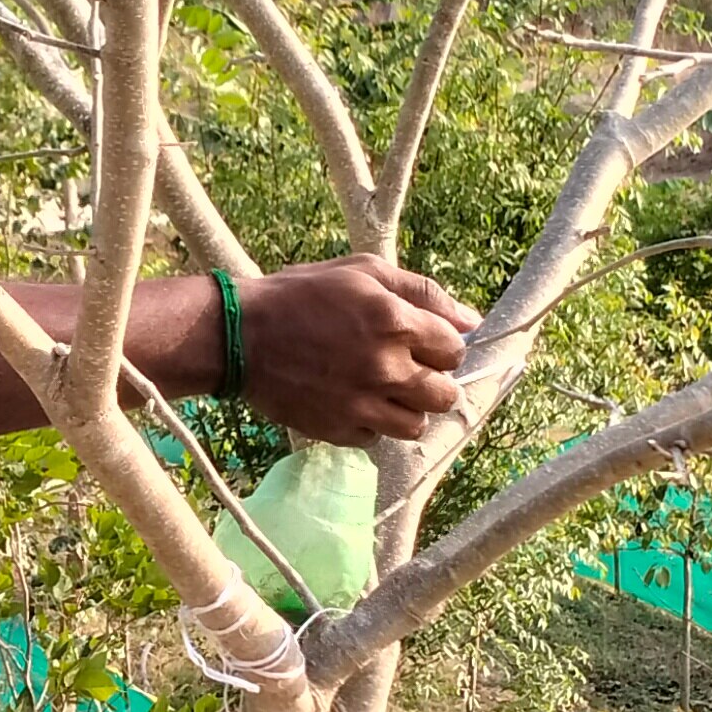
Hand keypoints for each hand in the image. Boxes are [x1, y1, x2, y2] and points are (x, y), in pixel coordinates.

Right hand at [236, 257, 480, 444]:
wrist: (239, 336)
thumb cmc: (301, 295)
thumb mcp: (362, 272)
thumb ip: (422, 292)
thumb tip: (471, 320)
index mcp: (395, 321)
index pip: (455, 350)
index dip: (441, 345)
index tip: (422, 342)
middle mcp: (386, 367)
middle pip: (445, 394)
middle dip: (432, 380)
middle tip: (405, 368)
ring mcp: (363, 404)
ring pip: (417, 425)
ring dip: (407, 408)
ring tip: (383, 390)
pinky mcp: (339, 431)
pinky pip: (377, 439)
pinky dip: (371, 424)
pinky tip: (351, 401)